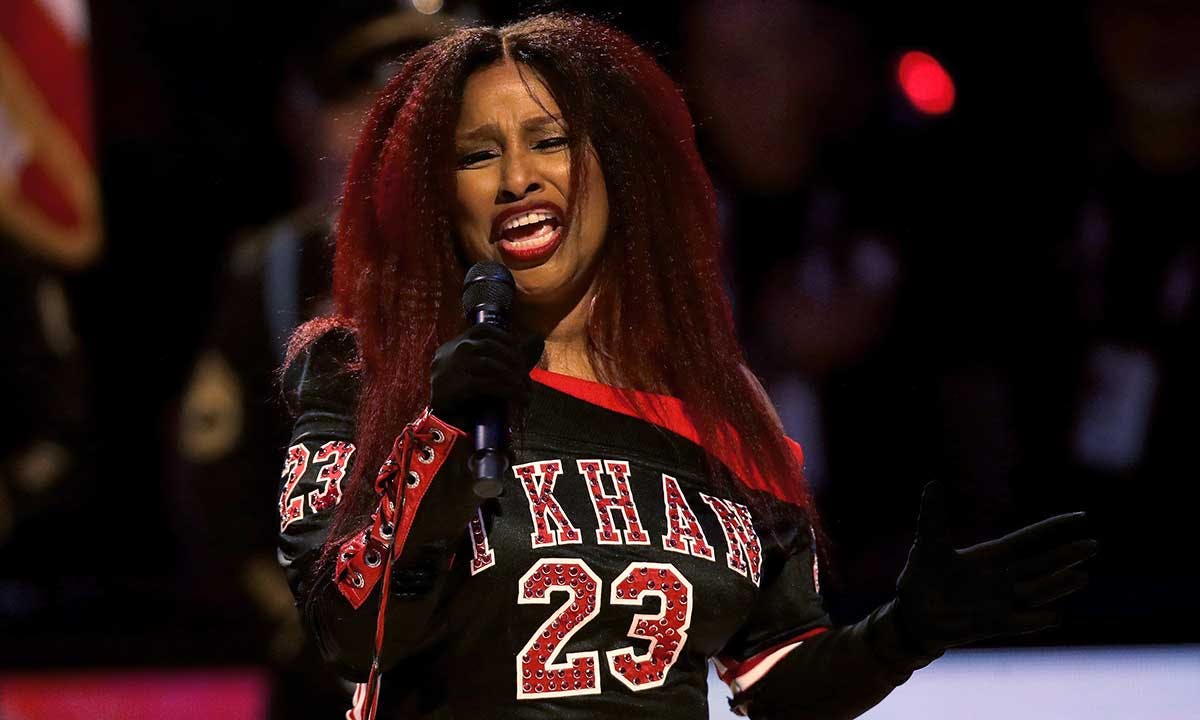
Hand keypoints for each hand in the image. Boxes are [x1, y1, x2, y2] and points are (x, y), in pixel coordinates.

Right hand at [429, 324, 543, 429]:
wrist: (441, 420)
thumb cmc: (464, 394)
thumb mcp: (481, 369)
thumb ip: (508, 354)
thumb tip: (538, 338)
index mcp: (456, 343)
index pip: (483, 330)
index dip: (506, 338)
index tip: (520, 351)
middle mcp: (454, 350)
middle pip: (492, 348)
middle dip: (515, 362)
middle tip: (528, 380)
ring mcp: (454, 367)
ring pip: (492, 365)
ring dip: (514, 378)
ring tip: (526, 391)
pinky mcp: (458, 386)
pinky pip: (488, 384)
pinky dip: (508, 391)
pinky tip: (519, 398)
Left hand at [892, 480, 1096, 655]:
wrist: (914, 614)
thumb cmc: (924, 576)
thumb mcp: (928, 543)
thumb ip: (933, 516)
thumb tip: (932, 483)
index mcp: (993, 556)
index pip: (1030, 539)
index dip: (1055, 529)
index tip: (1082, 517)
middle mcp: (1004, 578)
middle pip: (1041, 564)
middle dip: (1066, 555)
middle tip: (1093, 544)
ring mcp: (1001, 603)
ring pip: (1035, 592)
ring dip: (1057, 585)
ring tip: (1082, 576)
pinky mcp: (991, 626)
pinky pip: (1018, 623)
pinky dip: (1034, 620)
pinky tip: (1055, 615)